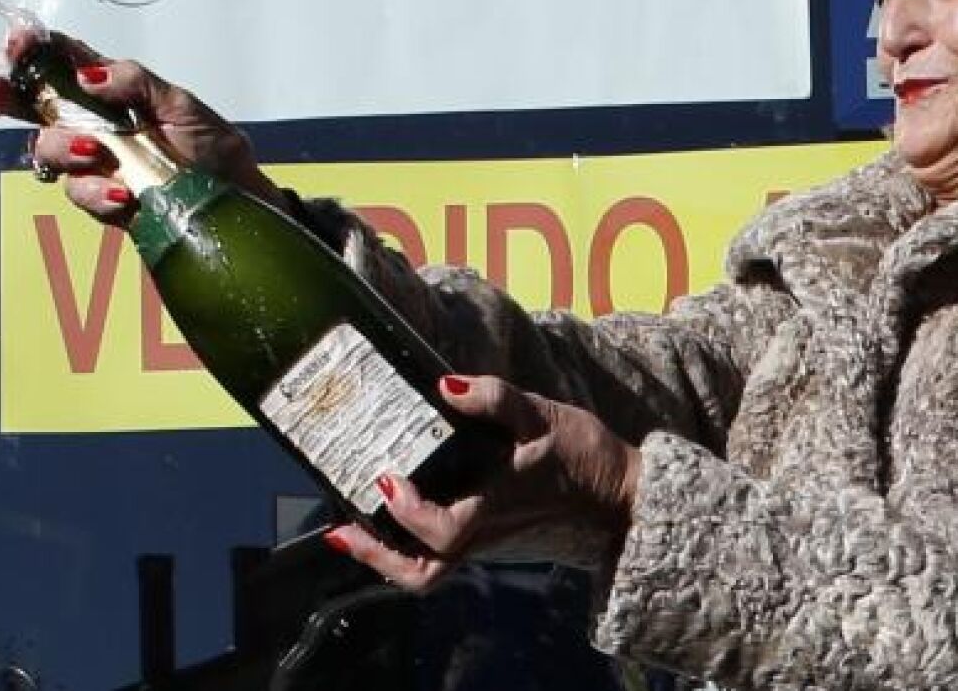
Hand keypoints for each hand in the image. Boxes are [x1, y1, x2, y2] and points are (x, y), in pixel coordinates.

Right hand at [0, 29, 283, 221]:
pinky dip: (94, 192)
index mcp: (112, 91)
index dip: (35, 50)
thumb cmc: (212, 146)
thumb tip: (89, 75)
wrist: (236, 202)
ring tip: (95, 151)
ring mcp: (95, 165)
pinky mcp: (104, 202)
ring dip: (62, 148)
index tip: (19, 43)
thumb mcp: (181, 102)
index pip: (65, 63)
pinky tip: (121, 194)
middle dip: (7, 96)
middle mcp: (95, 125)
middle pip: (37, 107)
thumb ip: (135, 82)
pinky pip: (79, 195)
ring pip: (49, 152)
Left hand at [325, 374, 641, 590]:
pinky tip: (385, 517)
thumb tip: (447, 386)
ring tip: (348, 530)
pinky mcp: (484, 538)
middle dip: (376, 554)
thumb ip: (496, 398)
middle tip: (340, 527)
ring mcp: (482, 543)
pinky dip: (404, 546)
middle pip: (420, 571)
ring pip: (426, 571)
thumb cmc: (582, 455)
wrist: (617, 496)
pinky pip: (436, 556)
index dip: (409, 513)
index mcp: (493, 510)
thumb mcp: (542, 416)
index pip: (442, 531)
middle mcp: (482, 537)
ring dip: (384, 556)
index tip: (388, 479)